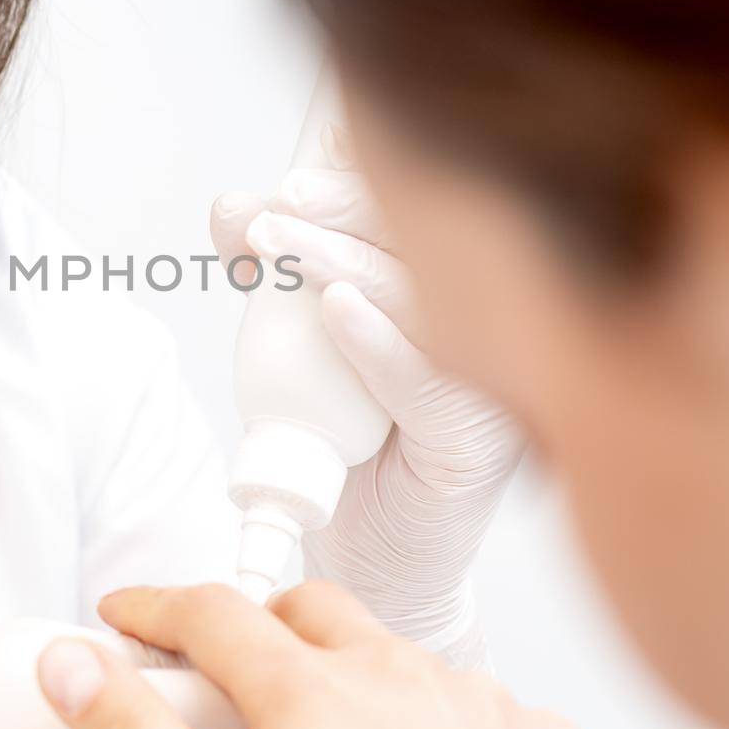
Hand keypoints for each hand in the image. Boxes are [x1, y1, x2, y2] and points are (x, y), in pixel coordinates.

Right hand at [39, 582, 598, 728]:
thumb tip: (73, 670)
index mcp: (315, 694)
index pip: (211, 612)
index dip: (153, 608)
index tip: (125, 618)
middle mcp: (401, 679)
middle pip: (306, 610)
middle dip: (253, 625)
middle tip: (218, 672)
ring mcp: (480, 708)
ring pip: (396, 651)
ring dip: (347, 669)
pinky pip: (479, 702)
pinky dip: (438, 715)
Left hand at [212, 126, 523, 666]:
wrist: (371, 555)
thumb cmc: (345, 442)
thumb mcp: (301, 344)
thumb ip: (276, 275)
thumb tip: (234, 207)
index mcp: (456, 290)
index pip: (420, 211)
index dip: (355, 177)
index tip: (288, 173)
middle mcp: (489, 327)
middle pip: (427, 240)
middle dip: (342, 208)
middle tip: (277, 203)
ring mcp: (494, 383)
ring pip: (424, 298)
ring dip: (341, 261)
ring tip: (278, 244)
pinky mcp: (478, 443)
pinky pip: (428, 381)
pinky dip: (377, 338)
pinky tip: (337, 309)